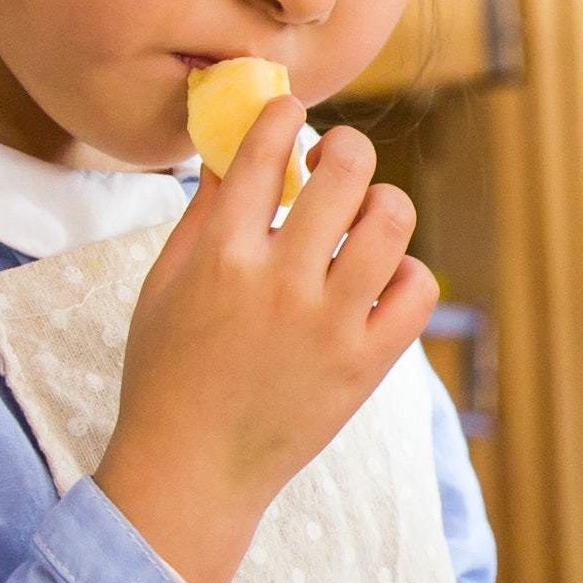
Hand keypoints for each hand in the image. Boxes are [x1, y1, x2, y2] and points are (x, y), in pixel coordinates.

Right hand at [92, 97, 432, 582]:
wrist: (192, 470)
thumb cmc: (167, 373)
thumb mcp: (163, 284)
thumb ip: (201, 213)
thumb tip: (230, 147)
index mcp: (221, 255)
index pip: (263, 151)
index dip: (283, 115)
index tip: (289, 112)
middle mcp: (281, 283)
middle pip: (345, 171)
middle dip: (345, 148)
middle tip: (336, 162)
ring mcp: (330, 325)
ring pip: (393, 222)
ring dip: (383, 204)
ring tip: (363, 219)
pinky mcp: (366, 365)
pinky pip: (419, 291)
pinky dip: (409, 272)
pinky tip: (381, 278)